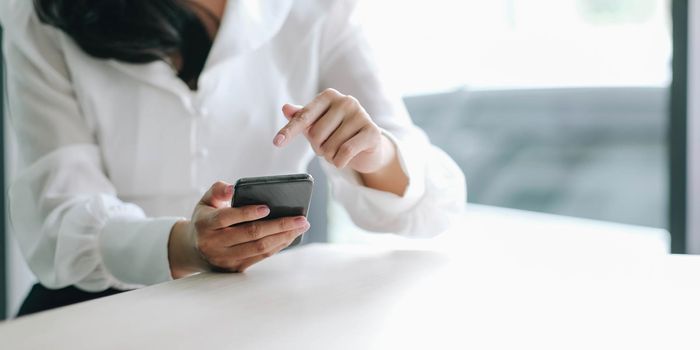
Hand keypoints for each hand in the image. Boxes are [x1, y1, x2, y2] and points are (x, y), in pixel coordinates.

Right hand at [168, 181, 309, 276]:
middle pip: (250, 234)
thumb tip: (232, 188)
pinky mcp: (235, 268)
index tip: (267, 207)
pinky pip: (261, 257)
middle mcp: (214, 244)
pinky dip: (278, 246)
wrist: (194, 250)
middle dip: (279, 225)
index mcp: (205, 224)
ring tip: (300, 226)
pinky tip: (290, 236)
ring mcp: (225, 258)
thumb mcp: (205, 201)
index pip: (226, 218)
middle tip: (300, 218)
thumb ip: (217, 190)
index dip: (247, 213)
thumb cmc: (206, 219)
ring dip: (283, 237)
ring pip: (259, 248)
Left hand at [273, 88, 393, 173]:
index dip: (289, 131)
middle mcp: (346, 101)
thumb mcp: (317, 124)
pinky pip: (345, 152)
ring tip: (339, 151)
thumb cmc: (338, 132)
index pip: (304, 116)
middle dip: (319, 148)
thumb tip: (286, 108)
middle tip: (329, 146)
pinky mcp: (372, 131)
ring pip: (330, 146)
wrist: (368, 145)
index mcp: (329, 96)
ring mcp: (361, 115)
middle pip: (316, 134)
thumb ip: (301, 117)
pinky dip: (339, 162)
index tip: (277, 143)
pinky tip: (343, 160)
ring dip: (330, 157)